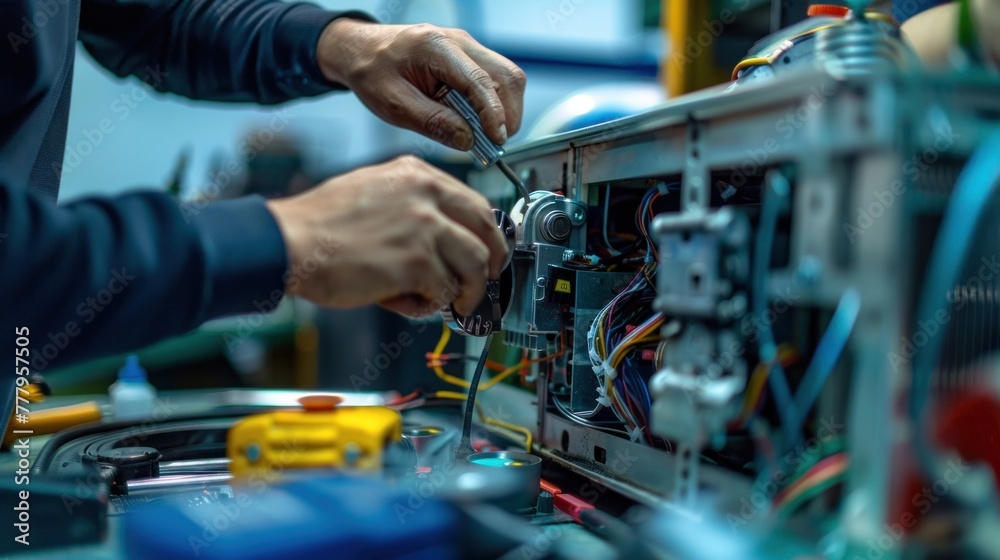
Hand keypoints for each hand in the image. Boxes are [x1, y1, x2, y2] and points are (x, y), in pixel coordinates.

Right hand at [265, 156, 508, 316]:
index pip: (474, 201)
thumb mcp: (373, 189)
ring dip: (467, 291)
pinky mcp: (416, 263)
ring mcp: (424, 227)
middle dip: (493, 261)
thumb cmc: (322, 224)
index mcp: (416, 174)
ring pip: (475, 264)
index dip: (486, 233)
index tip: (487, 251)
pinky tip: (411, 304)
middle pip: (487, 229)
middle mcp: (426, 194)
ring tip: (453, 303)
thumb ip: (412, 203)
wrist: (290, 242)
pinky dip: (432, 305)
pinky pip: (444, 291)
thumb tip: (442, 234)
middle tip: (485, 282)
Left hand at [317, 19, 526, 149]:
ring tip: (484, 135)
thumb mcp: (393, 104)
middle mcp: (459, 42)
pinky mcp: (469, 59)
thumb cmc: (372, 72)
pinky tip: (476, 121)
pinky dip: (493, 105)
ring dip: (503, 110)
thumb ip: (432, 122)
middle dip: (508, 114)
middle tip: (494, 143)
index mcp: (436, 47)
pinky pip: (495, 81)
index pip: (480, 80)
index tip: (497, 139)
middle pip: (507, 76)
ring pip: (507, 78)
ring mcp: (467, 48)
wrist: (361, 51)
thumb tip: (468, 140)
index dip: (494, 113)